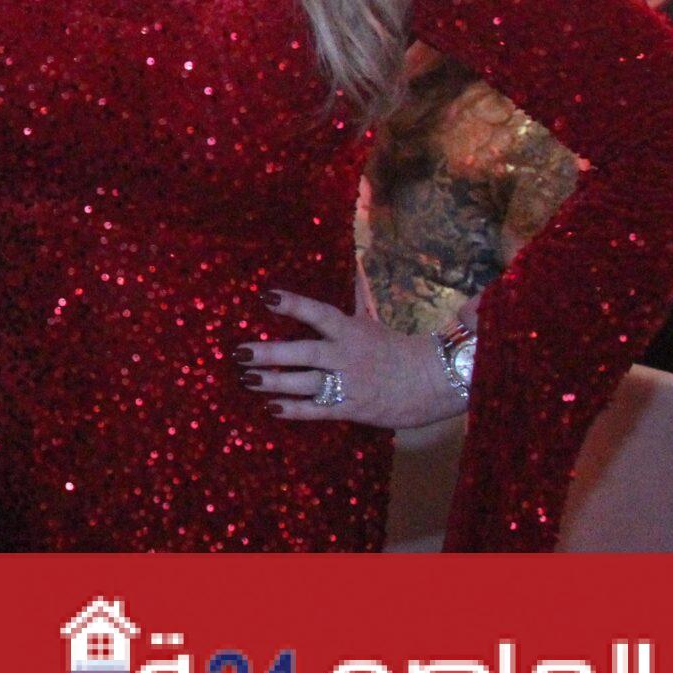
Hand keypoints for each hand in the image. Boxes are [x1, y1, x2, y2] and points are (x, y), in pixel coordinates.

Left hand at [237, 290, 466, 429]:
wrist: (434, 382)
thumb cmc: (397, 348)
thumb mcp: (373, 320)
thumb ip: (357, 295)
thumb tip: (354, 261)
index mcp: (352, 330)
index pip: (319, 313)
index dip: (294, 304)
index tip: (266, 295)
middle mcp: (347, 356)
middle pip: (304, 353)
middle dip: (269, 353)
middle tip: (238, 352)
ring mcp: (349, 384)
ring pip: (305, 383)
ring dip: (273, 382)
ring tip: (245, 379)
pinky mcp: (351, 409)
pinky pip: (318, 410)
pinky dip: (294, 410)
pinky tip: (270, 407)